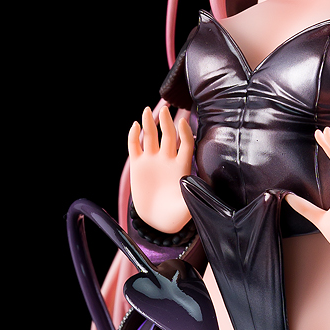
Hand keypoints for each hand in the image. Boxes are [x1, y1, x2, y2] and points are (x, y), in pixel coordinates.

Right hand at [128, 103, 194, 233]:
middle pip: (168, 135)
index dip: (184, 132)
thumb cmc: (176, 215)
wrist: (157, 221)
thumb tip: (195, 185)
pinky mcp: (138, 165)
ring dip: (149, 123)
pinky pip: (134, 146)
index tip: (182, 122)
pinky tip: (135, 126)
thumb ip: (193, 197)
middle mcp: (167, 159)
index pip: (185, 144)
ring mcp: (152, 161)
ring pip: (150, 136)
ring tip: (147, 110)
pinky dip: (133, 136)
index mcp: (181, 166)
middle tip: (166, 108)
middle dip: (166, 121)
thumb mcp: (188, 208)